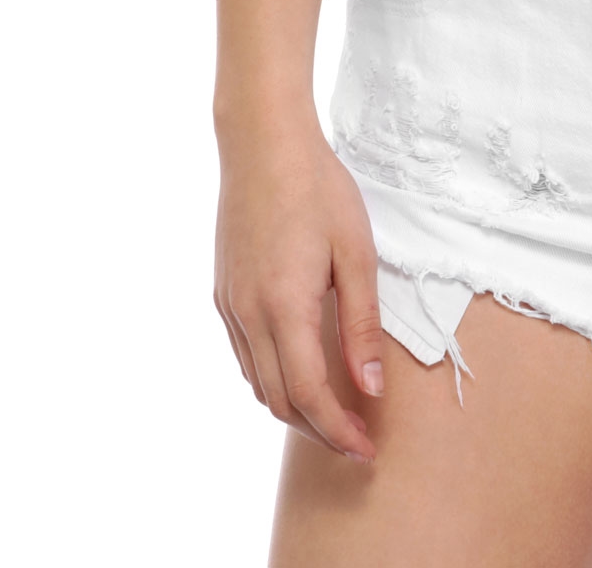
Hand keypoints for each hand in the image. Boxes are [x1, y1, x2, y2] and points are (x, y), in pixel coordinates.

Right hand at [214, 113, 385, 461]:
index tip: (365, 449)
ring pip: (256, 382)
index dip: (338, 432)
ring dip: (292, 407)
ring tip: (333, 411)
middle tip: (355, 439)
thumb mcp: (356, 253)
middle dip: (317, 430)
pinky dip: (270, 377)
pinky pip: (243, 355)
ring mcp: (230, 305)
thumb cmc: (318, 189)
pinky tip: (298, 368)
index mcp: (284, 308)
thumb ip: (362, 325)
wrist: (263, 142)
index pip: (309, 396)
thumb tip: (369, 388)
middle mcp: (248, 315)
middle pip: (278, 401)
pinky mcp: (223, 292)